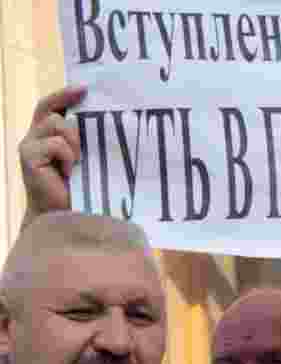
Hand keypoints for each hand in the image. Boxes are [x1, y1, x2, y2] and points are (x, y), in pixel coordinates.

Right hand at [18, 85, 83, 220]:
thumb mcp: (87, 158)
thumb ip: (87, 139)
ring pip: (57, 123)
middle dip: (70, 105)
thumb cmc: (80, 188)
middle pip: (50, 109)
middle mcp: (35, 136)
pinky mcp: (28, 157)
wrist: (66, 215)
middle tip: (91, 107)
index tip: (85, 88)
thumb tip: (108, 119)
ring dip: (75, 139)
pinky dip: (68, 155)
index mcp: (48, 135)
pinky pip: (55, 143)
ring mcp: (29, 145)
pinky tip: (71, 170)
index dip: (64, 94)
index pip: (51, 105)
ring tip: (81, 159)